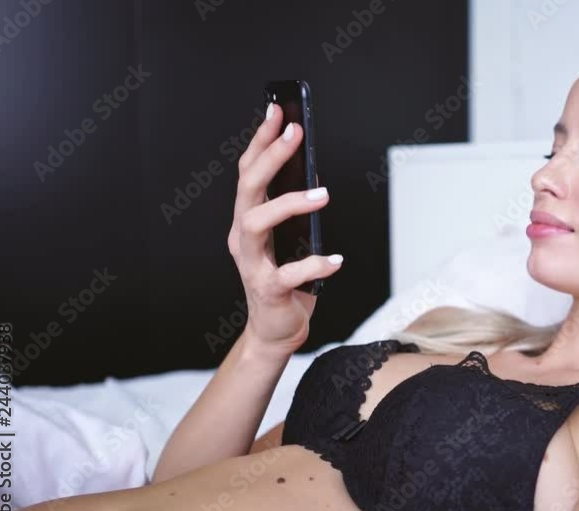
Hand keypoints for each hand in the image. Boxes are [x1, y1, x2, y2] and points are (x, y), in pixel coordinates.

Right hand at [227, 103, 341, 354]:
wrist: (275, 330)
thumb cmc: (285, 280)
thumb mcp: (290, 239)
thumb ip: (293, 210)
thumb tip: (313, 173)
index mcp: (247, 220)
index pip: (249, 172)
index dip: (261, 140)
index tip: (277, 111)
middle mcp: (242, 237)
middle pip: (248, 188)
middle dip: (271, 155)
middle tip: (296, 131)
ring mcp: (251, 263)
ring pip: (258, 222)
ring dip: (290, 204)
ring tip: (323, 195)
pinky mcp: (267, 289)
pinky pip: (287, 273)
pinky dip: (314, 265)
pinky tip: (335, 259)